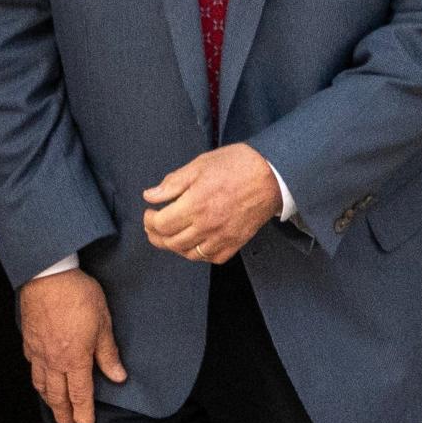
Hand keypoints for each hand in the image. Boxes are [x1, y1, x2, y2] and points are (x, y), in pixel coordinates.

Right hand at [19, 268, 126, 422]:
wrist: (48, 275)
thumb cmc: (77, 295)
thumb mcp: (103, 322)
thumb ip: (108, 353)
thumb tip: (118, 377)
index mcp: (75, 359)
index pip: (80, 397)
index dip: (83, 416)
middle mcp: (54, 361)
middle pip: (58, 397)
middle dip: (64, 417)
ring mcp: (39, 351)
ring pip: (42, 385)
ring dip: (49, 402)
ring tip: (54, 410)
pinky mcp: (28, 339)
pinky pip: (32, 367)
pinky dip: (37, 379)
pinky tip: (40, 378)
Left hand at [142, 143, 281, 263]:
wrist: (272, 175)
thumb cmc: (236, 164)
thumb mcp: (199, 165)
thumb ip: (173, 183)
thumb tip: (150, 196)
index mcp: (196, 204)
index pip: (162, 224)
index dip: (149, 220)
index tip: (149, 212)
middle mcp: (207, 225)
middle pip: (172, 242)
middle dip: (156, 235)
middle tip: (152, 226)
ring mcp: (222, 237)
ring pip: (189, 254)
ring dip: (174, 246)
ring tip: (168, 236)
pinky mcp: (236, 243)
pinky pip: (211, 258)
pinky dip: (198, 254)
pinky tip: (193, 243)